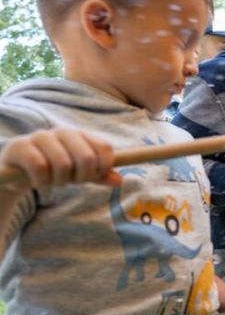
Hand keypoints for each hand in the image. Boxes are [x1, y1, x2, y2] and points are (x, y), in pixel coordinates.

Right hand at [0, 129, 118, 192]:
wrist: (16, 172)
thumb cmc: (53, 170)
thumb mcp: (79, 173)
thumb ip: (99, 175)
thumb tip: (119, 181)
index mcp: (80, 135)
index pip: (104, 148)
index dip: (105, 166)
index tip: (95, 177)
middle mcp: (62, 132)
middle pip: (87, 158)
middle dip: (82, 177)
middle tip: (71, 182)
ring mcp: (40, 137)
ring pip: (63, 164)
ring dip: (60, 181)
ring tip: (52, 181)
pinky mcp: (20, 146)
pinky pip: (40, 167)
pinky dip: (42, 181)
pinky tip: (37, 181)